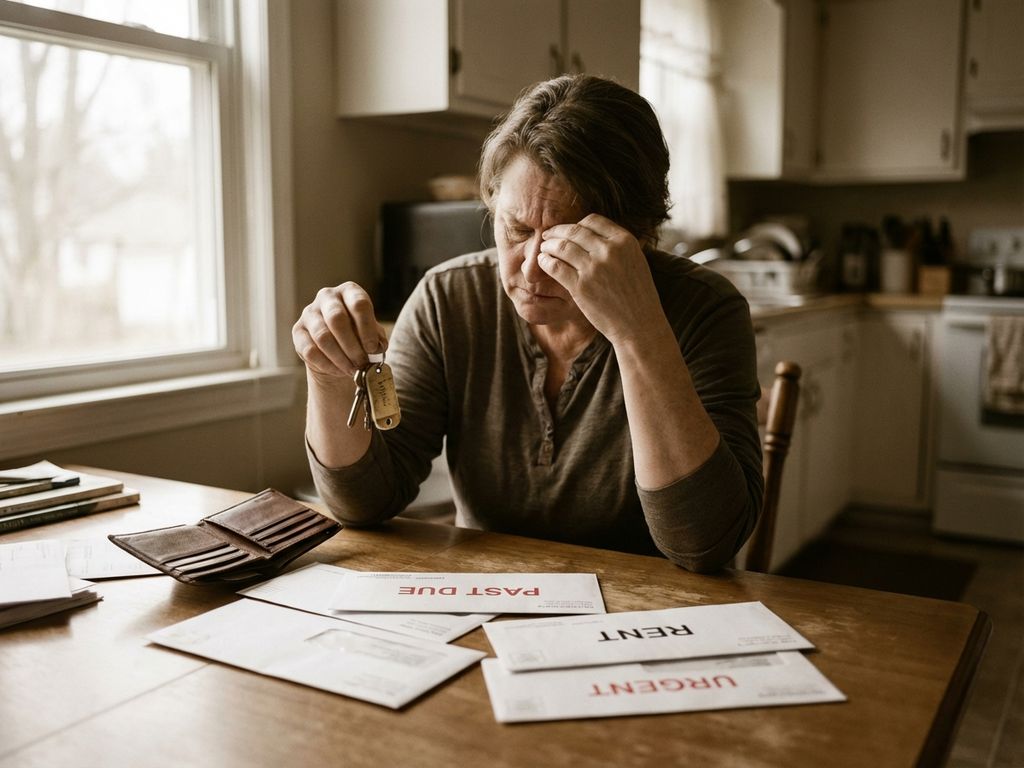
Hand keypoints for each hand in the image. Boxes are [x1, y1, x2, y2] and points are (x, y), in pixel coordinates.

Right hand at [292, 282, 387, 384]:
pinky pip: (310, 351)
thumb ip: (377, 338)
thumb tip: (378, 347)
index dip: (367, 328)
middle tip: (362, 363)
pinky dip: (327, 365)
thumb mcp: (372, 334)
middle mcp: (327, 297)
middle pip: (337, 319)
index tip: (373, 348)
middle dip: (352, 346)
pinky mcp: (298, 331)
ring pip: (323, 337)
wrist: (336, 350)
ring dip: (340, 358)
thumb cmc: (358, 336)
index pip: (359, 304)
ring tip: (353, 370)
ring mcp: (309, 313)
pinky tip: (339, 371)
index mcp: (349, 291)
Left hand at [538, 214, 662, 343]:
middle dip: (557, 231)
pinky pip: (555, 266)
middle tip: (547, 235)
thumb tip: (593, 233)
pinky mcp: (581, 286)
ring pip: (562, 247)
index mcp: (625, 241)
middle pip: (574, 231)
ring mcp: (594, 268)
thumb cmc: (637, 295)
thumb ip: (617, 246)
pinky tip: (542, 262)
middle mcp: (609, 251)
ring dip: (548, 245)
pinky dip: (545, 261)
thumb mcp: (635, 261)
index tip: (567, 230)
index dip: (575, 224)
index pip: (592, 220)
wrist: (639, 324)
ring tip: (543, 249)